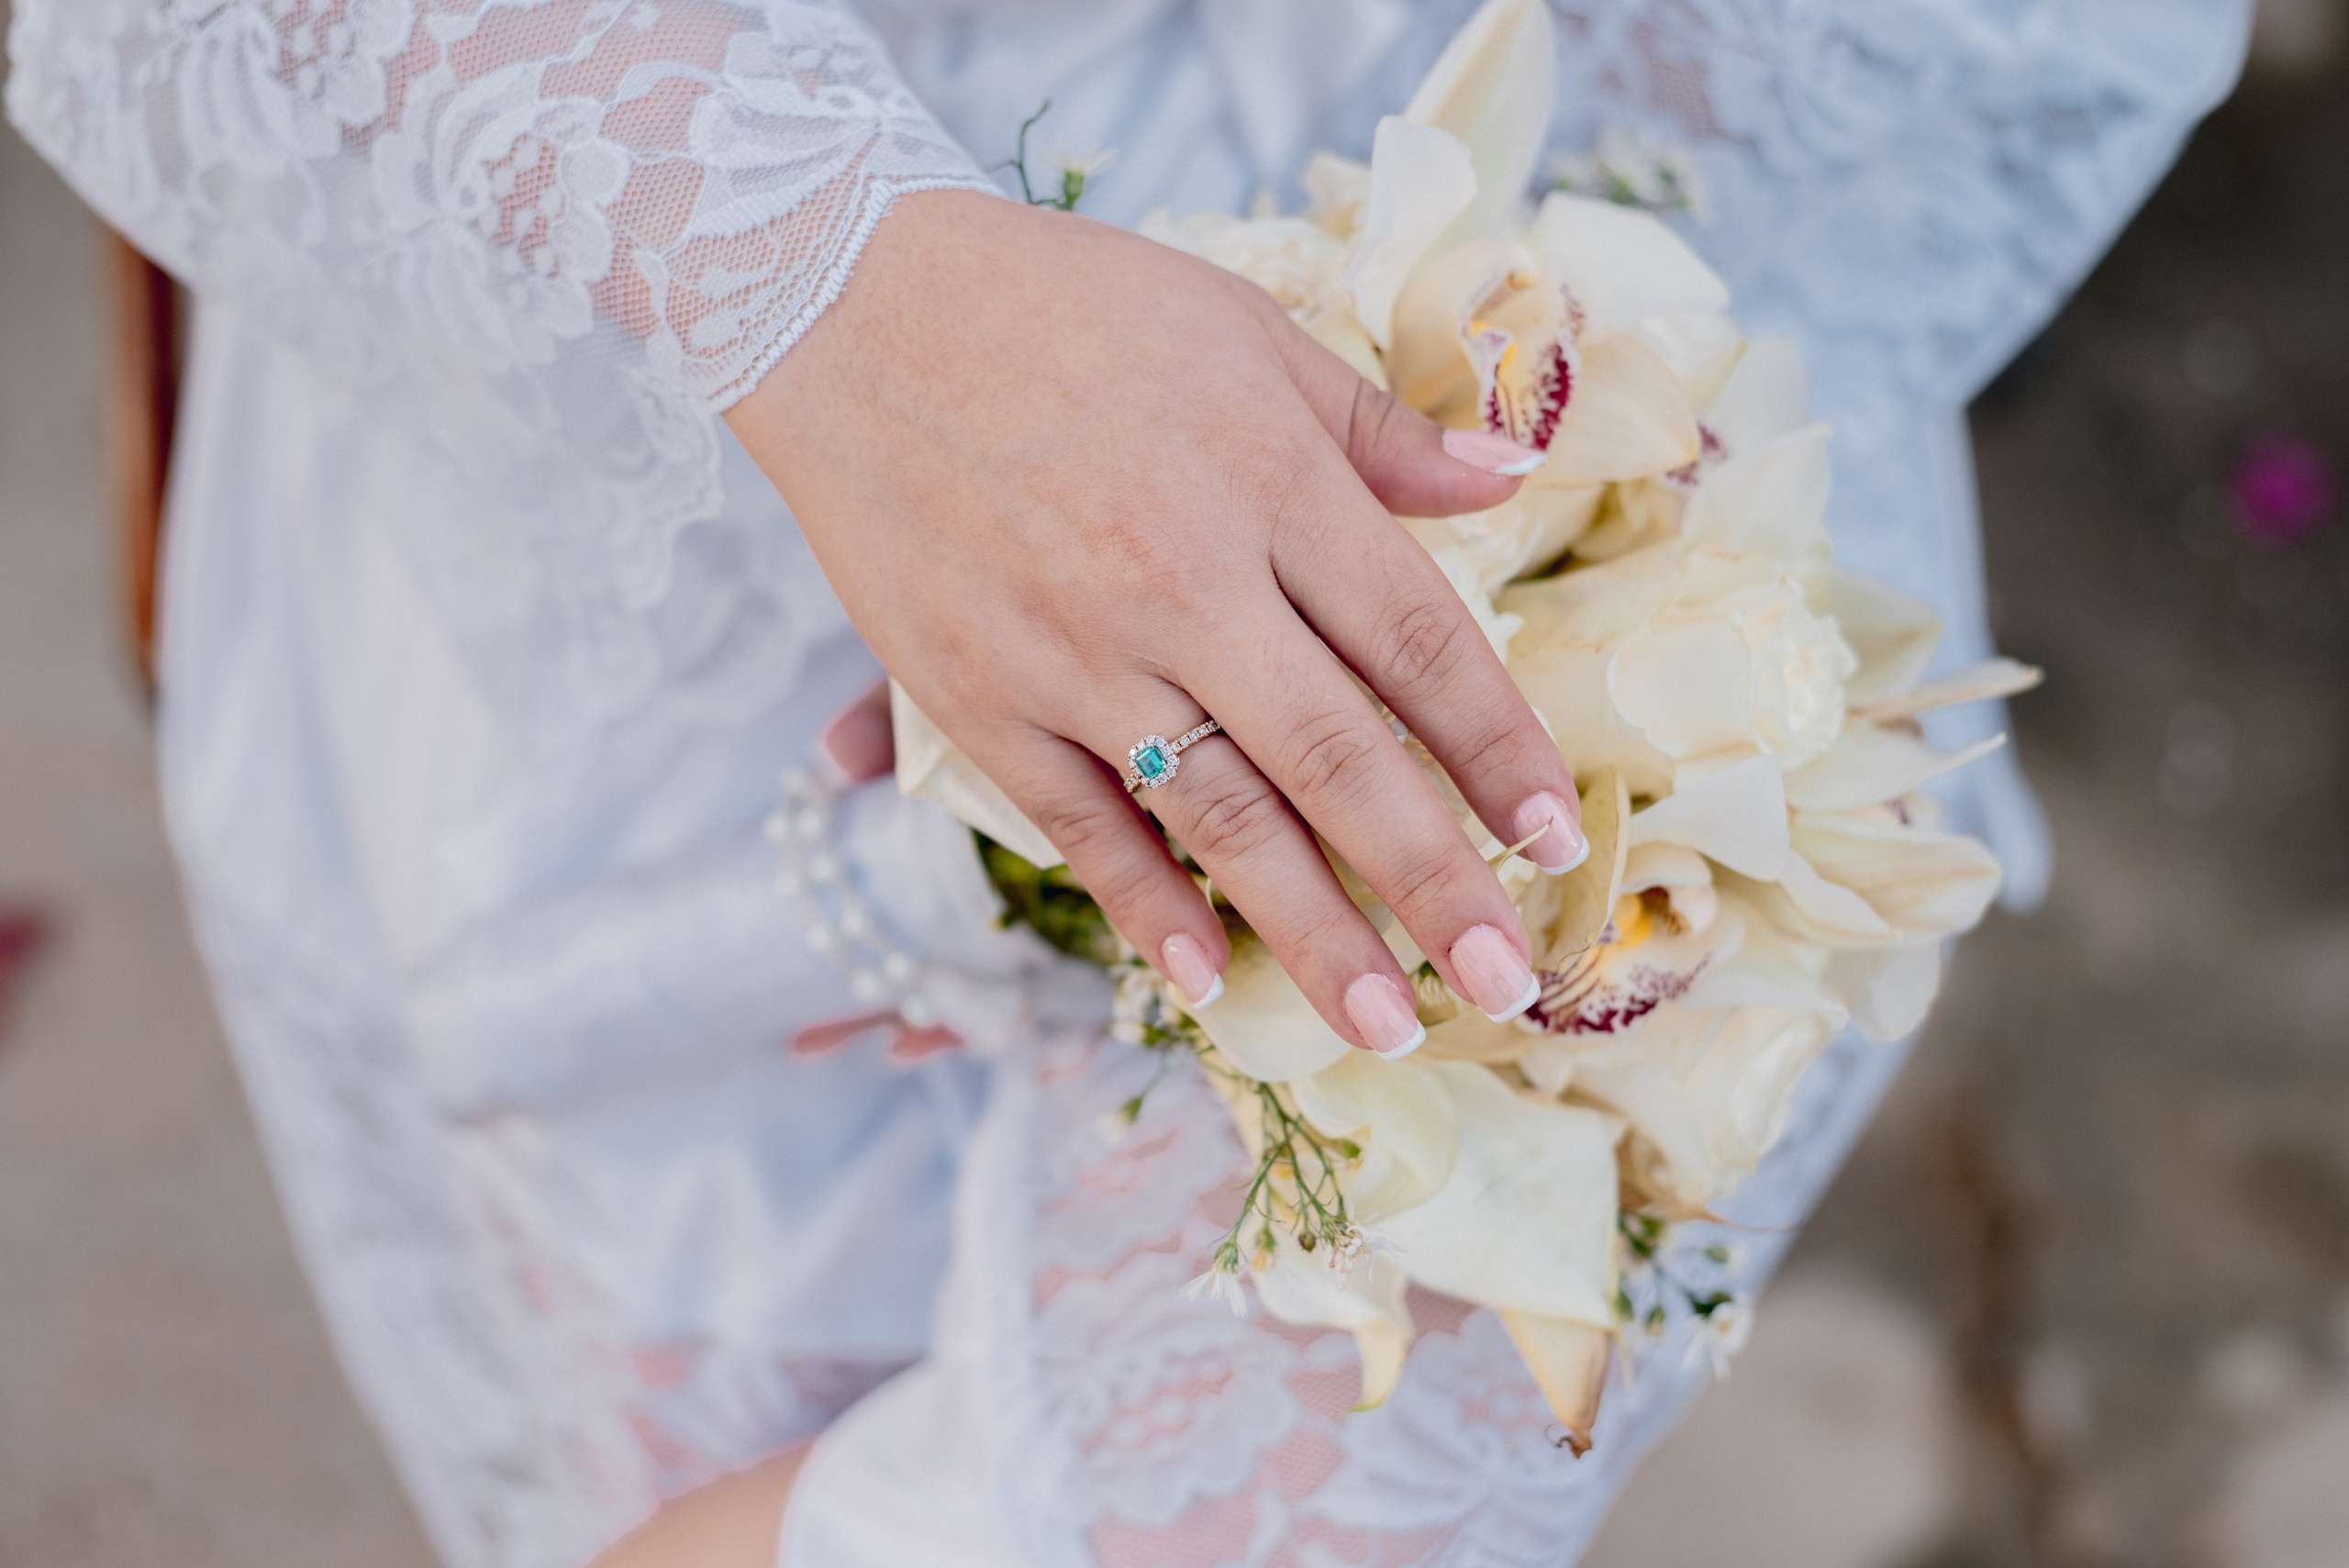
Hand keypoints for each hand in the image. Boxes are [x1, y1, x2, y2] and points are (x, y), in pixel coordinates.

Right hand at [727, 191, 1585, 1054]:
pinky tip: (1208, 979)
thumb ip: (1377, 427)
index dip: (1499, 749)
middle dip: (1436, 882)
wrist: (843, 305)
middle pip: (1341, 759)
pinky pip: (1083, 827)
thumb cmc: (1060, 305)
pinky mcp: (980, 698)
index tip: (1557, 835)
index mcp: (1269, 479)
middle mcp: (1184, 580)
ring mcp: (1076, 653)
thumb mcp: (1243, 327)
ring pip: (1223, 820)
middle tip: (1508, 981)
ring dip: (1315, 934)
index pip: (1419, 642)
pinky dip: (1147, 908)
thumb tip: (1513, 475)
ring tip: (1388, 1024)